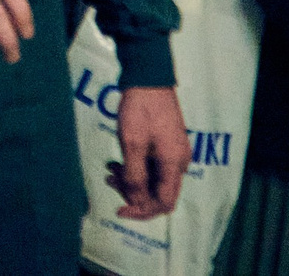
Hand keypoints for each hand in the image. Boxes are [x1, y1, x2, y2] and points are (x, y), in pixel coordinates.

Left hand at [107, 86, 187, 219]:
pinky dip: (135, 168)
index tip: (120, 209)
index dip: (142, 211)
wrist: (148, 77)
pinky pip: (152, 166)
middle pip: (158, 193)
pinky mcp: (166, 145)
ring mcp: (174, 153)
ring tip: (109, 171)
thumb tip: (135, 202)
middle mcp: (179, 162)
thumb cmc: (140, 109)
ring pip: (153, 179)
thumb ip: (134, 175)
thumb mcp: (132, 143)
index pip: (164, 202)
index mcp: (174, 164)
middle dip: (133, 193)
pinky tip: (117, 162)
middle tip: (110, 180)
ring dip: (131, 180)